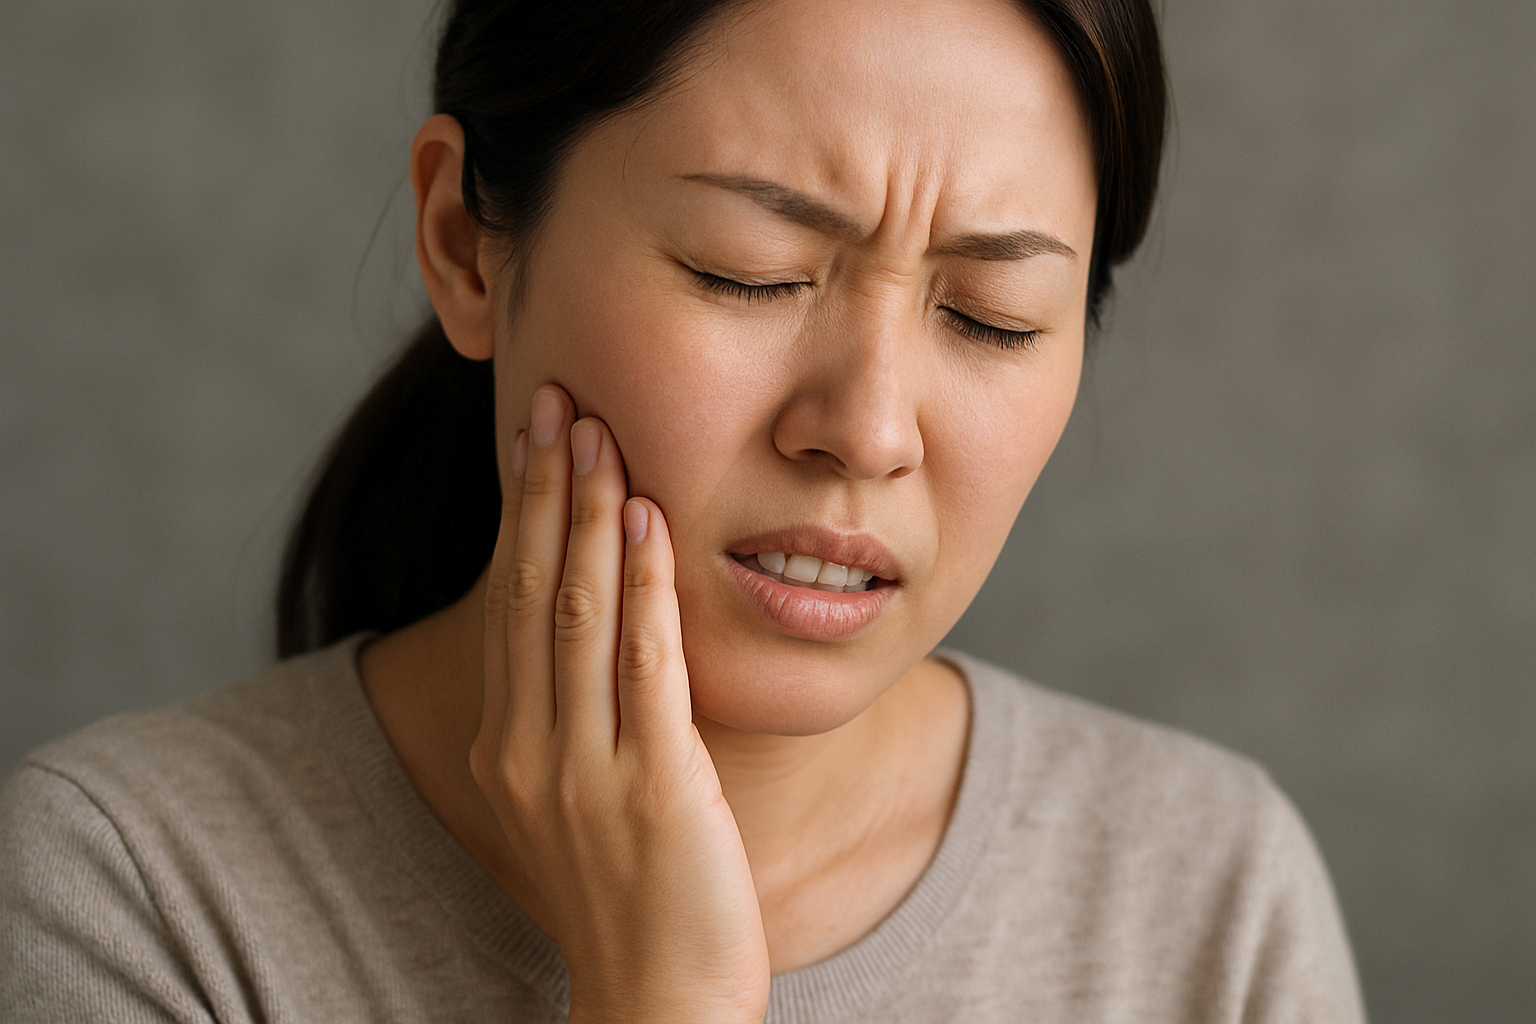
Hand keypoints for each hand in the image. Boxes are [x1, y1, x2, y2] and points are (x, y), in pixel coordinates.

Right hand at [470, 385, 770, 1023]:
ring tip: (599, 431)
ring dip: (590, 514)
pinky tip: (652, 519)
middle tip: (559, 400)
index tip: (534, 437)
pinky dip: (646, 586)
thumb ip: (576, 722)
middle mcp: (531, 749)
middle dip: (548, 489)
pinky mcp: (654, 785)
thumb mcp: (580, 802)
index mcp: (510, 748)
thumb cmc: (630, 899)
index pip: (511, 604)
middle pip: (533, 590)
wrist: (657, 1001)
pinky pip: (646, 666)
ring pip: (580, 613)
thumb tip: (598, 635)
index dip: (524, 515)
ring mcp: (586, 768)